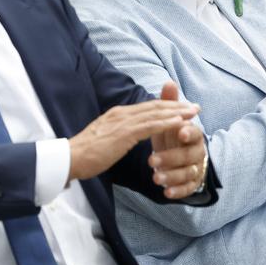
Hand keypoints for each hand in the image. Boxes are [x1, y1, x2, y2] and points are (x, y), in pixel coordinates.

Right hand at [68, 86, 198, 182]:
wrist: (70, 159)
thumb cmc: (85, 154)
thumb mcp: (105, 138)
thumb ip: (118, 133)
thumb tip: (127, 135)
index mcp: (118, 114)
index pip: (147, 107)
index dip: (166, 106)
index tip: (182, 107)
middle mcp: (122, 113)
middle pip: (155, 106)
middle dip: (177, 105)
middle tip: (195, 106)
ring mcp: (123, 122)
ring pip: (156, 114)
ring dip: (177, 112)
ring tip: (193, 112)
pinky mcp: (124, 134)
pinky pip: (151, 126)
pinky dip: (167, 122)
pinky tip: (180, 122)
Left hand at [147, 82, 208, 198]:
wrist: (181, 159)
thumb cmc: (174, 137)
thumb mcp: (170, 121)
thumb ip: (169, 104)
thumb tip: (169, 82)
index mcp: (193, 135)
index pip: (195, 132)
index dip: (189, 132)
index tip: (180, 131)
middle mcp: (197, 152)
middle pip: (189, 155)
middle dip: (171, 157)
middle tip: (152, 160)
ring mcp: (195, 169)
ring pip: (187, 173)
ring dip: (172, 175)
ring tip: (155, 178)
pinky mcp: (191, 184)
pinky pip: (187, 189)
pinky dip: (177, 191)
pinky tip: (166, 192)